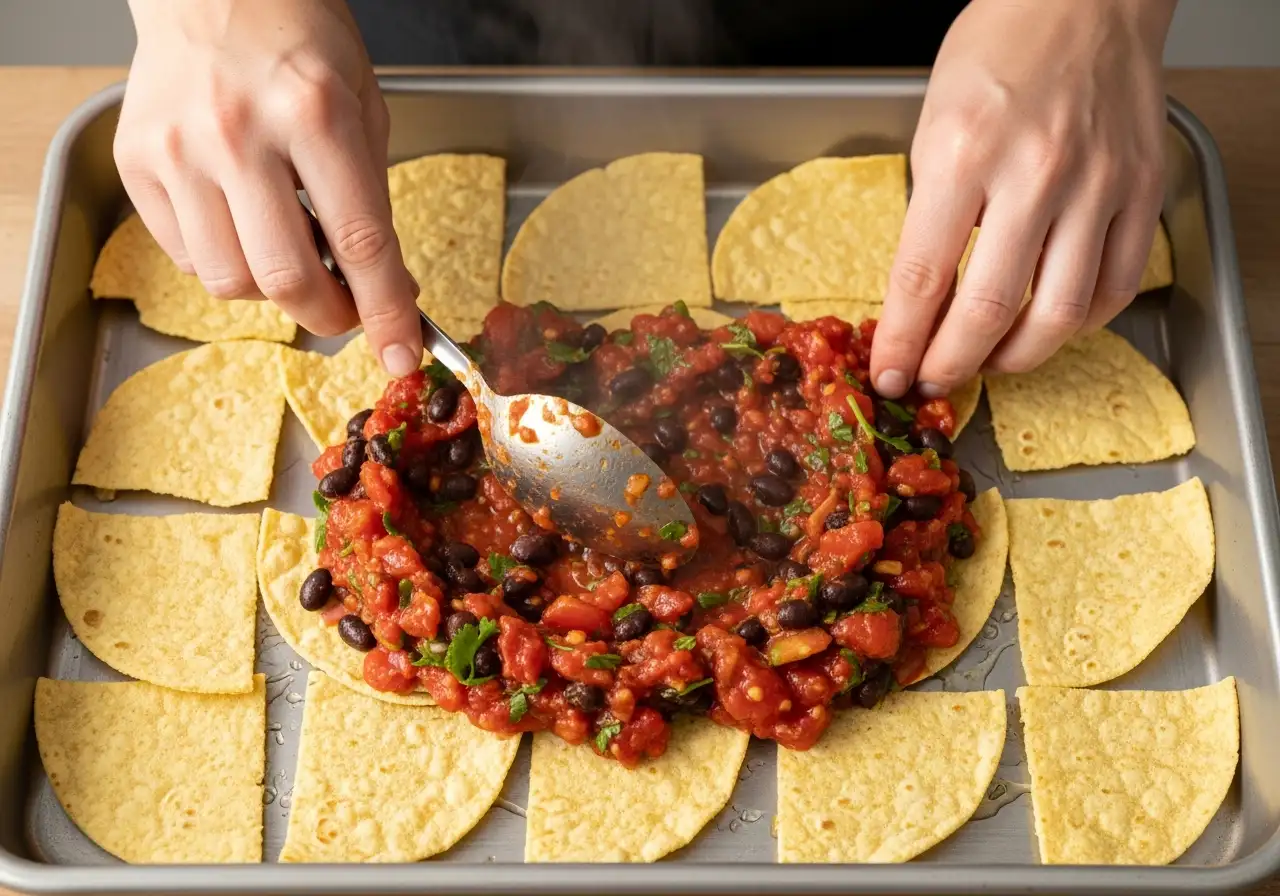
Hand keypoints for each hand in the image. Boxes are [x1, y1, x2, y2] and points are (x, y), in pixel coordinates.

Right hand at [116, 0, 422, 374]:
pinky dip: (225, 261)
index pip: (360, 243)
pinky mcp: (137, 162)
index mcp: (315, 113)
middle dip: (328, 314)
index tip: (401, 354)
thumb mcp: (364, 109)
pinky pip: (188, 258)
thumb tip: (389, 293)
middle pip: (286, 277)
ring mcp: (179, 149)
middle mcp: (239, 133)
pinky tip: (243, 221)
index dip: (385, 312)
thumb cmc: (300, 44)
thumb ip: (374, 202)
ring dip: (272, 288)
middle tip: (345, 309)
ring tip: (288, 246)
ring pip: (230, 282)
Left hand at [871, 0, 1175, 398]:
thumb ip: (930, 211)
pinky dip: (1081, 323)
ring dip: (1016, 358)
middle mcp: (1034, 174)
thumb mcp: (932, 124)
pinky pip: (1116, 286)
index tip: (889, 373)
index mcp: (963, 153)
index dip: (902, 342)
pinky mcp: (1142, 191)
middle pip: (989, 310)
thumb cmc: (999, 51)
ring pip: (1060, 314)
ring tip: (989, 364)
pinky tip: (1051, 325)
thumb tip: (921, 297)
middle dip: (951, 364)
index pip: (922, 277)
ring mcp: (1098, 185)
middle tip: (934, 381)